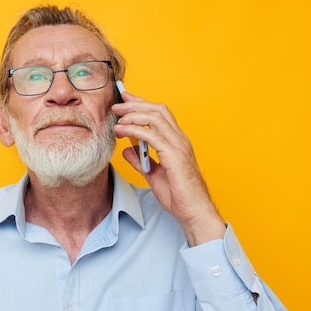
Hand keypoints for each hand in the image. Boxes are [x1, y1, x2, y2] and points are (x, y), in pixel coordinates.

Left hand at [111, 90, 224, 245]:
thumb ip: (141, 160)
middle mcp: (180, 139)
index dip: (142, 103)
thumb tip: (127, 150)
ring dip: (133, 114)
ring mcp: (179, 146)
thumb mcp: (153, 175)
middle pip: (157, 110)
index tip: (125, 99)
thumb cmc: (179, 196)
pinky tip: (122, 131)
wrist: (194, 212)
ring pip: (155, 118)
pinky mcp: (174, 156)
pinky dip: (135, 130)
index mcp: (177, 142)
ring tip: (117, 117)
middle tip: (117, 104)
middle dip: (135, 104)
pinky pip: (152, 136)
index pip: (160, 114)